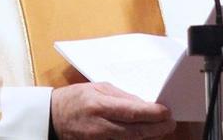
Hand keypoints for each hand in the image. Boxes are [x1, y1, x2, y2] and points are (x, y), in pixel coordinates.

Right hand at [51, 81, 176, 138]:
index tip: (166, 112)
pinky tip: (144, 137)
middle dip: (156, 128)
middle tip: (170, 123)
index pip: (131, 112)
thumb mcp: (97, 89)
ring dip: (148, 137)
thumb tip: (143, 104)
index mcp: (99, 105)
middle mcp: (99, 126)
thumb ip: (121, 97)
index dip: (152, 114)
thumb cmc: (75, 99)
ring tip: (161, 130)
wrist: (52, 118)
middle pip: (135, 131)